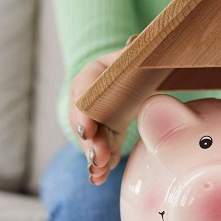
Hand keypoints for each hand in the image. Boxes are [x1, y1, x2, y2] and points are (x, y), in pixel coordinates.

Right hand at [68, 45, 128, 184]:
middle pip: (85, 121)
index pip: (84, 92)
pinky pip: (99, 151)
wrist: (125, 79)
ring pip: (90, 140)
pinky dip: (99, 165)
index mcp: (91, 75)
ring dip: (93, 156)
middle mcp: (85, 100)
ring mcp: (92, 121)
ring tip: (99, 171)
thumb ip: (133, 53)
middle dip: (91, 141)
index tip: (88, 128)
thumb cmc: (128, 66)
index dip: (85, 112)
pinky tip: (98, 178)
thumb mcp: (130, 58)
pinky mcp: (102, 137)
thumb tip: (136, 42)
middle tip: (99, 156)